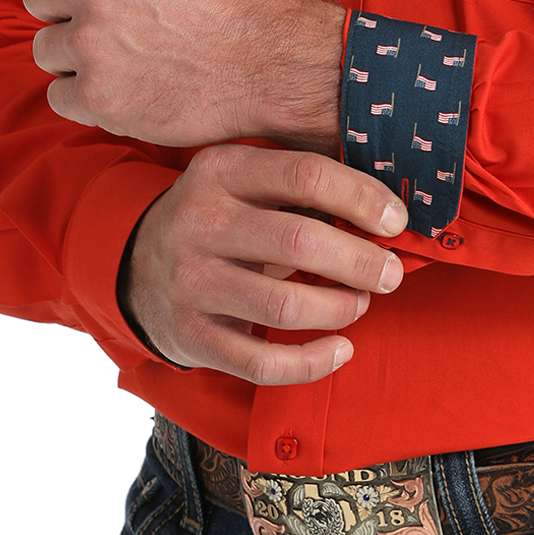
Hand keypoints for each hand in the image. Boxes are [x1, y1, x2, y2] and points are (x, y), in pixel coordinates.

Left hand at [23, 0, 344, 149]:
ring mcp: (91, 44)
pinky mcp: (98, 97)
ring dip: (74, 57)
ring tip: (119, 61)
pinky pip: (57, 96)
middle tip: (106, 26)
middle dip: (66, 10)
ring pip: (44, 49)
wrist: (274, 65)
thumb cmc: (242, 3)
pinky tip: (122, 90)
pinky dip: (84, 98)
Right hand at [124, 145, 406, 384]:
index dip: (361, 199)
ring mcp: (189, 282)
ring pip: (285, 306)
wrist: (138, 269)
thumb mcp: (244, 182)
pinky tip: (341, 349)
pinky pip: (262, 362)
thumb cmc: (220, 221)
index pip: (305, 175)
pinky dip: (313, 363)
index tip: (395, 222)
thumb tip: (387, 210)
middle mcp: (198, 222)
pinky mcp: (190, 335)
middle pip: (300, 242)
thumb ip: (301, 186)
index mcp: (219, 171)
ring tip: (359, 304)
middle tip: (389, 274)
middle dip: (360, 262)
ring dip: (341, 309)